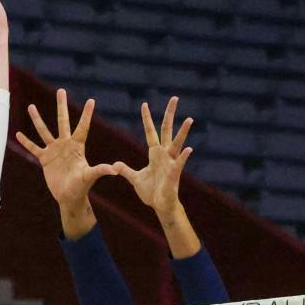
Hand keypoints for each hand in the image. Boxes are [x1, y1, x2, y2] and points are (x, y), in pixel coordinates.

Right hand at [21, 88, 115, 210]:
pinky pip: (33, 148)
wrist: (69, 197)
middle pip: (63, 121)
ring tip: (30, 106)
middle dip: (61, 106)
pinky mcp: (45, 159)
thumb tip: (114, 170)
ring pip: (44, 131)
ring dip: (37, 119)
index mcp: (77, 146)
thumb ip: (100, 171)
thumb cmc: (81, 187)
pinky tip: (18, 133)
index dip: (86, 114)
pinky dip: (26, 142)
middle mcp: (65, 145)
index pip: (83, 127)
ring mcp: (54, 151)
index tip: (92, 100)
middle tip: (61, 90)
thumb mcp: (89, 177)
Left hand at [112, 97, 193, 221]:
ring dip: (183, 132)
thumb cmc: (152, 193)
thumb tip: (115, 164)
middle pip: (167, 130)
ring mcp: (171, 163)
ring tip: (189, 120)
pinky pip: (180, 164)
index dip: (147, 118)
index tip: (144, 104)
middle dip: (170, 114)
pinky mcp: (174, 174)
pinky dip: (184, 157)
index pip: (151, 131)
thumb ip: (126, 170)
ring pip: (177, 144)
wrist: (160, 206)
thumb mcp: (135, 179)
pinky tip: (189, 149)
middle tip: (174, 98)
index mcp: (155, 154)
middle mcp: (165, 154)